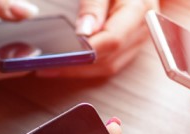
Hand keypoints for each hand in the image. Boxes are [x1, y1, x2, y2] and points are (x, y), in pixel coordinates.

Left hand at [37, 0, 157, 77]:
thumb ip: (94, 4)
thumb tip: (85, 31)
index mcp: (138, 10)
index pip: (113, 40)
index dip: (88, 51)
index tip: (64, 55)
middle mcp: (141, 30)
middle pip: (108, 59)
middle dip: (77, 66)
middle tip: (48, 64)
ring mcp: (137, 42)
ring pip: (107, 67)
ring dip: (79, 71)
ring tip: (52, 67)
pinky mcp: (129, 47)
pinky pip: (108, 64)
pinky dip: (87, 68)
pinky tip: (67, 65)